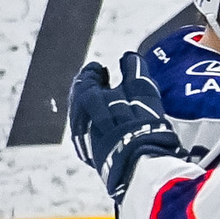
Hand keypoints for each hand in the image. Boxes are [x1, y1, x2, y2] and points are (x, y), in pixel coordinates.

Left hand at [68, 53, 185, 199]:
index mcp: (85, 96)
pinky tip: (110, 127)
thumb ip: (133, 68)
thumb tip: (128, 57)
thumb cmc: (138, 120)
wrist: (136, 161)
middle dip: (93, 90)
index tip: (102, 69)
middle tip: (104, 85)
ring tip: (110, 107)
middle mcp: (78, 115)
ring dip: (94, 109)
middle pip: (81, 97)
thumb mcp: (141, 87)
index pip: (87, 77)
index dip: (96, 71)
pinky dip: (97, 125)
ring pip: (84, 116)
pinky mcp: (90, 153)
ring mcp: (81, 137)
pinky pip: (89, 133)